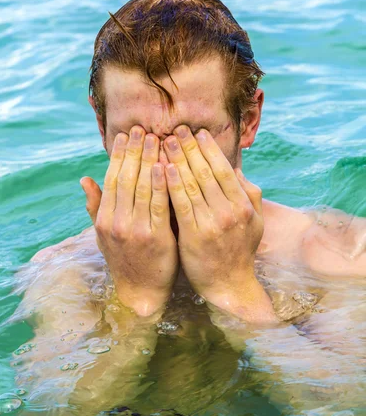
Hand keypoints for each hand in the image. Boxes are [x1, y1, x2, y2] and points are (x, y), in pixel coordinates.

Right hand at [81, 126, 178, 316]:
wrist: (141, 294)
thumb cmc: (125, 260)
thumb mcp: (103, 235)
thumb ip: (95, 206)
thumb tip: (84, 179)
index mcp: (104, 220)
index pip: (112, 179)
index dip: (119, 155)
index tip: (126, 135)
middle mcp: (116, 223)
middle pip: (127, 178)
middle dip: (135, 151)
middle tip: (143, 129)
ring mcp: (135, 231)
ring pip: (143, 188)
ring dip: (150, 160)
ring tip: (157, 139)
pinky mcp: (156, 239)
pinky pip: (159, 206)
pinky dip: (162, 184)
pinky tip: (167, 166)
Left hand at [164, 126, 276, 321]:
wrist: (230, 285)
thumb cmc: (240, 250)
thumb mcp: (254, 220)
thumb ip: (247, 192)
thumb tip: (235, 167)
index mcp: (244, 204)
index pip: (223, 169)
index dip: (209, 148)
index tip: (197, 132)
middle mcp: (230, 211)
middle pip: (205, 172)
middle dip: (189, 148)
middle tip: (176, 129)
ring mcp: (212, 223)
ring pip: (191, 184)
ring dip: (176, 159)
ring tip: (164, 141)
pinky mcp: (194, 236)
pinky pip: (180, 204)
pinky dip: (171, 184)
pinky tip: (162, 168)